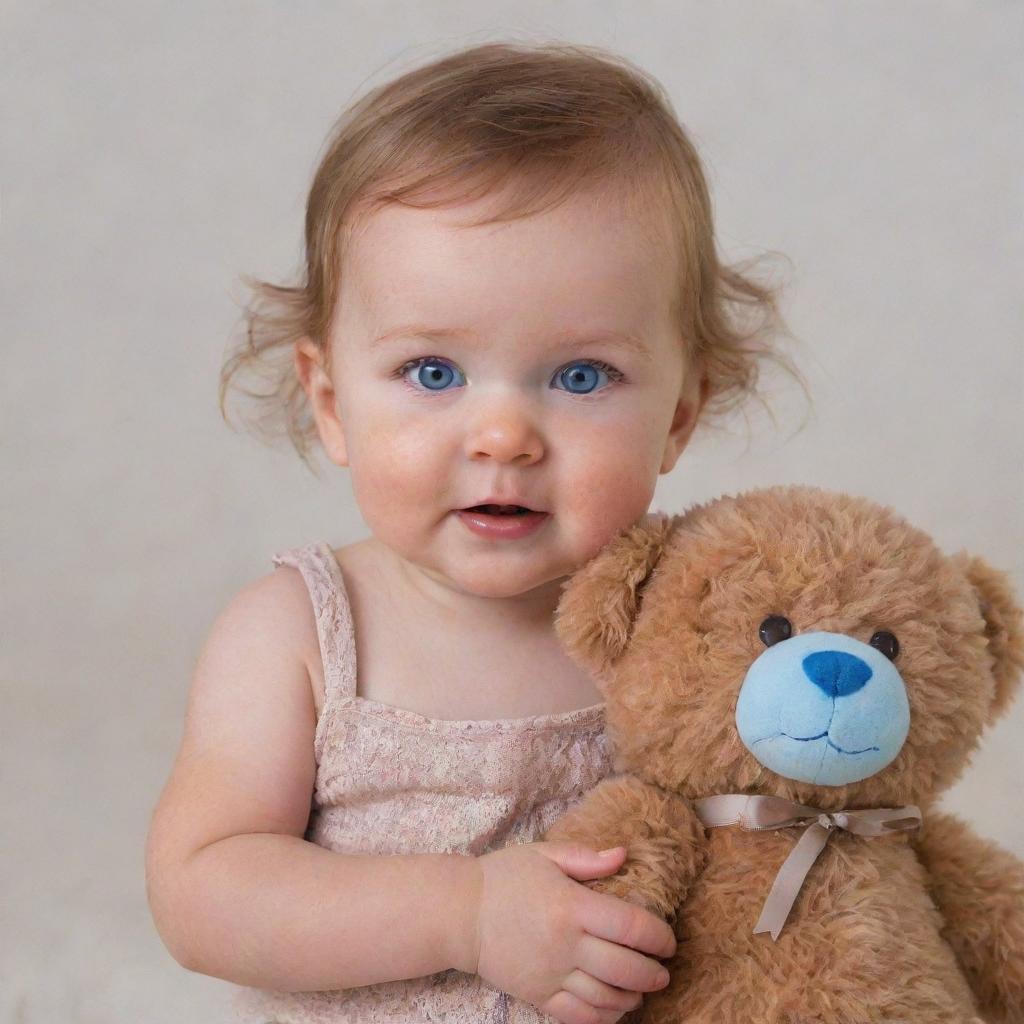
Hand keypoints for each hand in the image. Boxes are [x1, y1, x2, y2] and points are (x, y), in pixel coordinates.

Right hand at [459, 841, 675, 1023]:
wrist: (460, 913)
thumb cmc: (504, 877)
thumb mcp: (544, 855)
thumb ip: (586, 858)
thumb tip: (623, 854)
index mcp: (571, 907)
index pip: (631, 927)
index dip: (658, 937)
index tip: (667, 940)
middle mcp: (566, 945)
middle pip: (625, 968)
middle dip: (653, 973)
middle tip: (663, 971)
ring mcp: (552, 975)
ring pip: (606, 998)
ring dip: (633, 997)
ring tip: (642, 990)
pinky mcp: (538, 996)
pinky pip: (579, 1017)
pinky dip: (604, 1018)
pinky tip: (615, 1009)